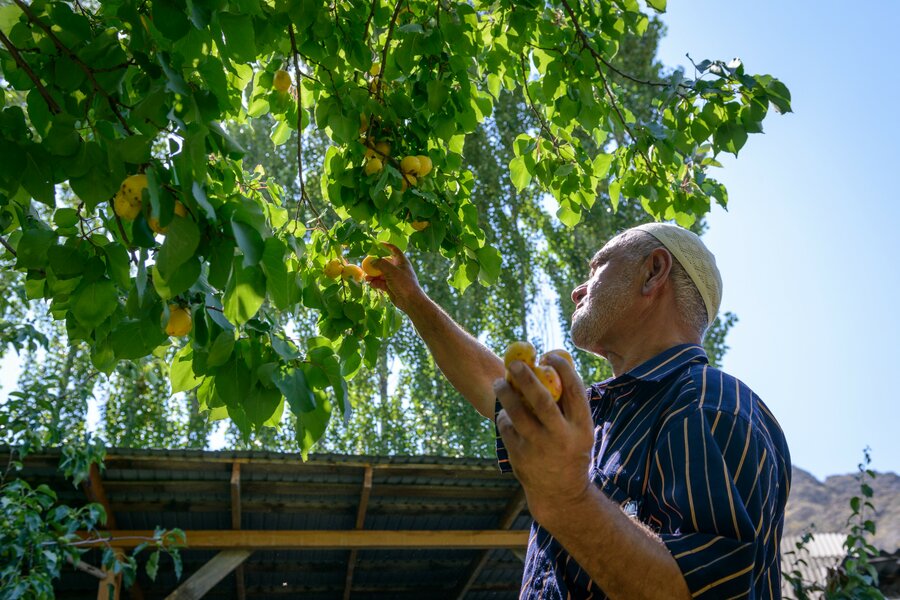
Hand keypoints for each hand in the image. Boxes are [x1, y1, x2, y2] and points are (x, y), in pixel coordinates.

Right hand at [367, 243, 425, 313]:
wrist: (410, 300)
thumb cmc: (403, 282)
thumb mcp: (391, 271)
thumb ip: (381, 264)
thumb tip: (372, 262)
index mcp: (401, 261)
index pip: (394, 250)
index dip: (386, 246)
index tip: (378, 244)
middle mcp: (397, 268)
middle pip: (384, 263)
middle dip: (375, 264)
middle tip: (366, 265)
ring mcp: (393, 278)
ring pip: (381, 274)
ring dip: (373, 275)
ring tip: (366, 278)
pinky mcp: (390, 286)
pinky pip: (380, 282)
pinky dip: (375, 283)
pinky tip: (371, 284)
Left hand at [494, 353, 594, 524]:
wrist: (561, 494)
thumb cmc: (571, 451)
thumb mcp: (581, 431)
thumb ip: (571, 405)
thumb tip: (554, 366)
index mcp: (581, 428)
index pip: (573, 391)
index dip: (562, 369)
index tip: (549, 356)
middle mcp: (561, 437)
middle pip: (542, 400)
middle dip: (527, 378)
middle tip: (516, 364)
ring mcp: (538, 448)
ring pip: (517, 413)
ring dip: (506, 393)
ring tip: (499, 382)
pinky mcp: (519, 456)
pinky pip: (507, 427)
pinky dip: (504, 416)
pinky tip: (505, 412)